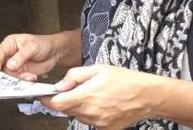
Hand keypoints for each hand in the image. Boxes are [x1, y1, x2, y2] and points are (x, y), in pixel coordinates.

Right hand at [0, 33, 59, 80]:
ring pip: (9, 76)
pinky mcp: (20, 74)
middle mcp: (9, 55)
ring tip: (28, 76)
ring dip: (18, 78)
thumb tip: (10, 65)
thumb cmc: (43, 44)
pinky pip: (17, 80)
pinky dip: (23, 81)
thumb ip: (21, 56)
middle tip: (10, 79)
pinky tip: (31, 77)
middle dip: (5, 74)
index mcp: (9, 44)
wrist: (54, 53)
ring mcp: (14, 66)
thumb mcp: (32, 47)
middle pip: (1, 67)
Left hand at [40, 65, 162, 129]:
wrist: (147, 96)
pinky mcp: (105, 129)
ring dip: (77, 106)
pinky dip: (89, 113)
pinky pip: (89, 121)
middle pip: (65, 110)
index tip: (44, 93)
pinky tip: (100, 103)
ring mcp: (97, 123)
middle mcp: (90, 113)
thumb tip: (59, 85)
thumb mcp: (97, 69)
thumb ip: (74, 76)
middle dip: (64, 100)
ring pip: (77, 115)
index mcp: (85, 97)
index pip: (56, 104)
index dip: (47, 98)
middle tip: (73, 88)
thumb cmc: (124, 79)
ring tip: (92, 94)